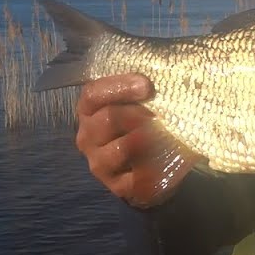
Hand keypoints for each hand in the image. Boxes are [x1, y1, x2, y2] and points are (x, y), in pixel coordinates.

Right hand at [74, 73, 160, 201]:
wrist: (155, 164)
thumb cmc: (145, 122)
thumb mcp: (140, 100)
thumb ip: (140, 86)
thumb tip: (164, 68)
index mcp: (90, 110)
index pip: (93, 93)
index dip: (120, 87)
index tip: (147, 86)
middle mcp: (88, 136)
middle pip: (109, 118)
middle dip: (139, 114)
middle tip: (159, 116)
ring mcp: (99, 163)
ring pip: (123, 147)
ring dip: (150, 139)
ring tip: (166, 135)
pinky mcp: (116, 186)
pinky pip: (137, 176)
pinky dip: (156, 165)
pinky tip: (166, 159)